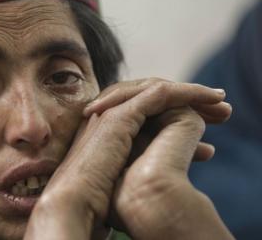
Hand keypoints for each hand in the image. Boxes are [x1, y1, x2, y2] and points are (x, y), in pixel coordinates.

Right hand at [24, 78, 232, 239]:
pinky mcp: (123, 111)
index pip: (145, 117)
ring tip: (221, 106)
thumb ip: (131, 171)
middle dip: (190, 105)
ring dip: (194, 96)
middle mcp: (108, 116)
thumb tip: (150, 180)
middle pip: (155, 101)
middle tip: (219, 115)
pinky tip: (210, 98)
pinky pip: (162, 93)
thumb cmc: (91, 201)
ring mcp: (113, 111)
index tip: (204, 146)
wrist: (72, 202)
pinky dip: (188, 92)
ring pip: (160, 92)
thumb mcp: (119, 181)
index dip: (175, 122)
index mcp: (105, 132)